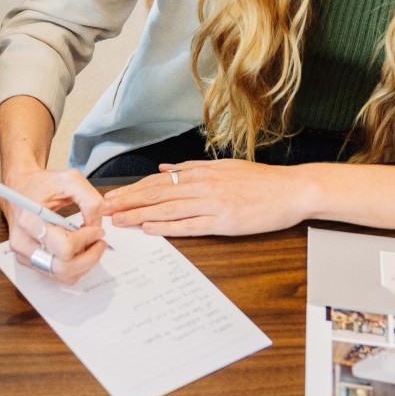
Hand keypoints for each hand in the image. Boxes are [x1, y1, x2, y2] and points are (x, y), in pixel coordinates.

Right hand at [0, 166, 105, 283]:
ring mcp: (24, 255)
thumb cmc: (41, 184)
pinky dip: (75, 266)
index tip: (97, 230)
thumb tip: (96, 226)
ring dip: (84, 264)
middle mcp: (22, 242)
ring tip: (91, 246)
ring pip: (62, 276)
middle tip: (99, 242)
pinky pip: (58, 275)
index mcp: (28, 221)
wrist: (19, 189)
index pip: (64, 246)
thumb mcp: (70, 180)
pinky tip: (79, 250)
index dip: (86, 239)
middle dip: (89, 258)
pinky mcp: (29, 262)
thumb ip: (90, 201)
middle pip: (63, 268)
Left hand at [99, 160, 314, 237]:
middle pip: (156, 194)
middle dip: (127, 201)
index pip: (158, 182)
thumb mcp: (223, 167)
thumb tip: (165, 169)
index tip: (112, 196)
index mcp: (201, 172)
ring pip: (168, 209)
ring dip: (139, 214)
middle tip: (103, 209)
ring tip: (118, 220)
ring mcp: (212, 203)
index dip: (132, 189)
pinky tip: (149, 229)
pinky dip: (167, 227)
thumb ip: (192, 168)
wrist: (291, 189)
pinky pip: (190, 225)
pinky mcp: (223, 221)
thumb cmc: (260, 181)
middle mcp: (203, 185)